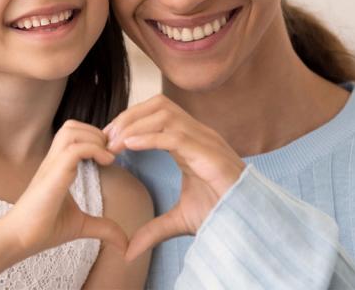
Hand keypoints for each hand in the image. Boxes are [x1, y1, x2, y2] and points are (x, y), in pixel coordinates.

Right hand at [4, 120, 127, 258]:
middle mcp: (53, 160)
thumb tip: (125, 243)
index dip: (95, 137)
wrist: (18, 240)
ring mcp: (51, 165)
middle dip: (96, 132)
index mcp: (58, 166)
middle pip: (72, 125)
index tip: (112, 154)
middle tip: (111, 153)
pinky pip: (74, 149)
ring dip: (94, 138)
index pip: (74, 134)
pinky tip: (106, 163)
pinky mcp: (53, 175)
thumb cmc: (43, 229)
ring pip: (71, 131)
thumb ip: (103, 228)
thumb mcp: (81, 225)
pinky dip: (93, 149)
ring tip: (108, 156)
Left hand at [104, 95, 245, 261]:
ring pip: (165, 114)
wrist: (248, 223)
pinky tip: (129, 145)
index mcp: (191, 141)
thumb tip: (129, 250)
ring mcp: (206, 141)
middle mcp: (199, 134)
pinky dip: (149, 137)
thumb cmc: (222, 214)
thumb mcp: (179, 220)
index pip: (157, 112)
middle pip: (159, 104)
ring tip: (114, 143)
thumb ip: (153, 229)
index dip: (131, 119)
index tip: (108, 139)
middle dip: (129, 116)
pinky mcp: (209, 154)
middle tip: (107, 138)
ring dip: (135, 124)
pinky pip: (175, 136)